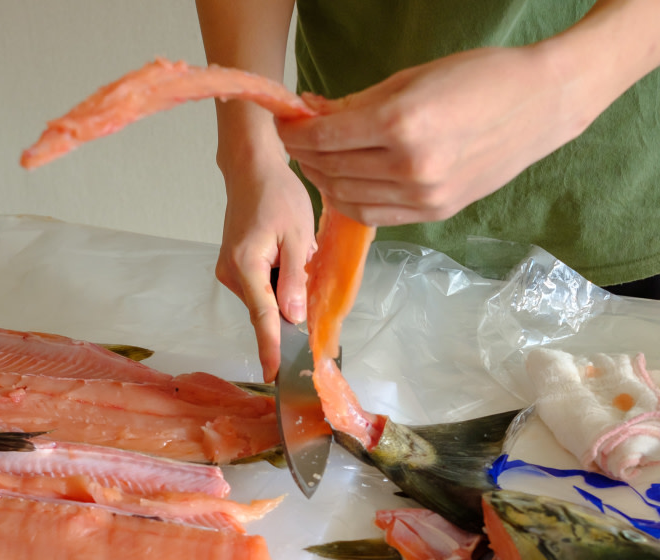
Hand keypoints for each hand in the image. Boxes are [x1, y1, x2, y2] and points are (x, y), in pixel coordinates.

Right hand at [216, 157, 314, 381]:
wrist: (251, 171)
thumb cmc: (277, 196)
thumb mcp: (297, 236)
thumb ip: (295, 280)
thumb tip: (293, 319)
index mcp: (246, 266)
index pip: (262, 317)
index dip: (270, 347)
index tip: (274, 373)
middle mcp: (230, 273)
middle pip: (264, 309)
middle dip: (288, 304)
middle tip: (307, 267)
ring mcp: (228, 271)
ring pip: (263, 298)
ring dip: (284, 288)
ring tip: (294, 249)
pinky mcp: (233, 268)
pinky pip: (259, 287)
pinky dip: (276, 281)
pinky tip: (285, 252)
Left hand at [277, 46, 591, 225]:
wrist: (541, 104)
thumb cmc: (478, 77)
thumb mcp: (409, 79)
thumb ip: (354, 103)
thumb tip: (309, 113)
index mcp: (401, 123)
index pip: (322, 138)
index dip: (293, 132)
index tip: (285, 122)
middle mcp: (410, 166)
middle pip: (329, 168)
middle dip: (304, 153)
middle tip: (299, 138)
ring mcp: (424, 195)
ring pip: (345, 197)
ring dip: (323, 178)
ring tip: (320, 158)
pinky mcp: (435, 212)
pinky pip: (373, 214)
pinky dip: (349, 199)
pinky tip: (346, 180)